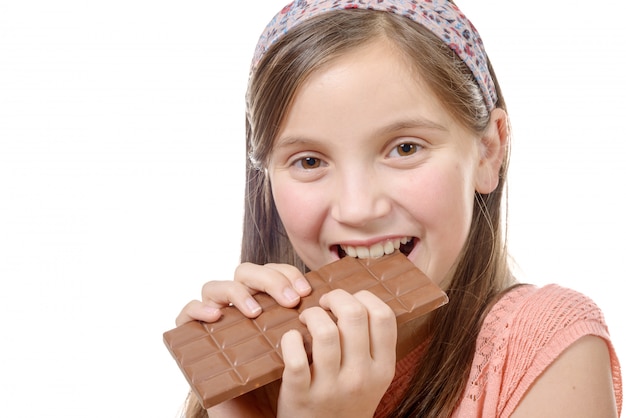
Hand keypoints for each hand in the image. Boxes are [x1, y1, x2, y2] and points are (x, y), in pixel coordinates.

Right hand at [174, 262, 311, 417]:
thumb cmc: (284, 385)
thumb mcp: (305, 352)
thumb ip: (315, 326)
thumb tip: (343, 301)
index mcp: (265, 304)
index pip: (271, 271)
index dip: (288, 273)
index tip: (307, 291)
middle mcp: (239, 309)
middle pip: (246, 273)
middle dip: (270, 279)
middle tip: (292, 300)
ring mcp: (217, 323)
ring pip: (215, 287)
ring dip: (238, 293)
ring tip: (256, 313)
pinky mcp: (195, 341)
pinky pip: (186, 315)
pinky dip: (196, 309)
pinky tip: (215, 316)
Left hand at [277, 289, 396, 417]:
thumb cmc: (346, 403)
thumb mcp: (372, 379)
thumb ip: (370, 346)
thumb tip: (355, 300)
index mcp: (383, 369)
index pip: (384, 316)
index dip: (364, 297)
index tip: (348, 301)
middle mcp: (361, 378)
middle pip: (354, 315)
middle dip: (335, 298)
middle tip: (324, 304)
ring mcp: (331, 388)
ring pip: (325, 331)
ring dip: (312, 315)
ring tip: (307, 320)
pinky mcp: (301, 395)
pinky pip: (295, 357)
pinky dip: (290, 340)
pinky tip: (291, 340)